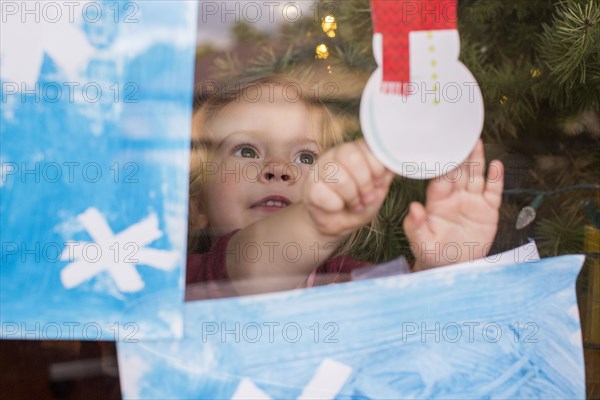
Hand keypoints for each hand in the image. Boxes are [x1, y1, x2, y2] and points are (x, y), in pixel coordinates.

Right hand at [303, 140, 393, 236]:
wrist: (335, 224)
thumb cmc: (356, 205)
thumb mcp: (377, 191)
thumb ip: (385, 176)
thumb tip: (396, 161)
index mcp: (355, 150)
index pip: (367, 145)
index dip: (377, 166)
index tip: (378, 181)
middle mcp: (336, 154)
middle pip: (351, 156)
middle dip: (364, 181)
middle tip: (367, 196)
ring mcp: (320, 169)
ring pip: (338, 176)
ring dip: (351, 196)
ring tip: (354, 204)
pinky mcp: (309, 187)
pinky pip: (324, 193)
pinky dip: (336, 205)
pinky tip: (337, 207)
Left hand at [403, 140, 503, 269]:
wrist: (452, 267)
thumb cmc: (432, 253)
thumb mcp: (421, 242)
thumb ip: (415, 226)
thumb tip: (412, 208)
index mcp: (436, 201)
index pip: (439, 178)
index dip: (441, 163)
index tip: (440, 146)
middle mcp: (454, 196)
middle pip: (458, 171)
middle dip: (459, 153)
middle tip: (460, 132)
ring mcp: (472, 201)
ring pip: (475, 175)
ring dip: (476, 159)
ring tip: (476, 140)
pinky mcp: (488, 210)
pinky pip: (493, 191)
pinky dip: (496, 179)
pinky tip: (497, 165)